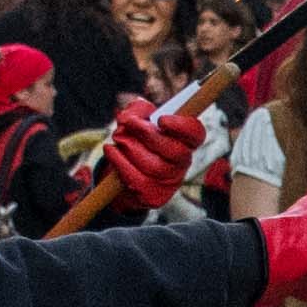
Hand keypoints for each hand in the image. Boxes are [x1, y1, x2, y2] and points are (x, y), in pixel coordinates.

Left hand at [101, 94, 202, 208]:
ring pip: (153, 166)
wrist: (126, 172)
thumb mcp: (140, 119)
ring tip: (117, 137)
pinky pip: (136, 179)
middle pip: (174, 151)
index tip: (161, 119)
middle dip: (148, 134)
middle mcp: (182, 162)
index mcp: (185, 141)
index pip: (195, 134)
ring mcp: (169, 181)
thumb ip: (138, 110)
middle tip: (129, 122)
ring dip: (130, 147)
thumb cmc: (138, 140)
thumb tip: (130, 117)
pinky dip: (119, 162)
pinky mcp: (153, 196)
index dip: (182, 126)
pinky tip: (111, 150)